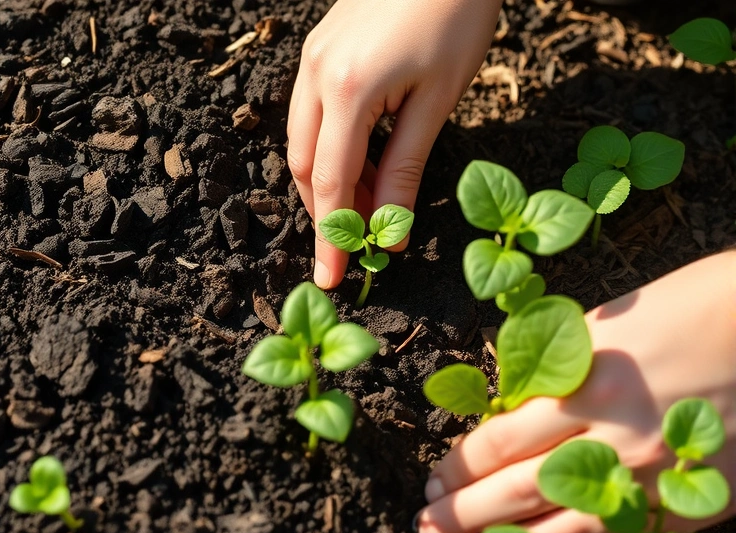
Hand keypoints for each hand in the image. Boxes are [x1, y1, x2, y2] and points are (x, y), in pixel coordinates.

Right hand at [287, 0, 502, 287]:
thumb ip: (406, 167)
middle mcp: (315, 76)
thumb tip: (390, 229)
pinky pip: (310, 114)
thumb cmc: (456, 15)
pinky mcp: (318, 49)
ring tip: (372, 205)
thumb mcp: (440, 100)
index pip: (332, 184)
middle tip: (361, 244)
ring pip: (303, 142)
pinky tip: (364, 161)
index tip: (332, 279)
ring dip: (330, 182)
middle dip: (328, 212)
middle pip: (306, 167)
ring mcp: (311, 59)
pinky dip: (331, 148)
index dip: (333, 237)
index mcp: (348, 90)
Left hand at [416, 251, 735, 532]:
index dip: (458, 468)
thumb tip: (500, 416)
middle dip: (463, 517)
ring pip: (562, 530)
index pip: (499, 443)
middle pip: (517, 492)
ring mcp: (655, 478)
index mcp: (584, 387)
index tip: (434, 480)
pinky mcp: (690, 503)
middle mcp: (615, 439)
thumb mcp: (599, 328)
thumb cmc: (680, 310)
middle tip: (426, 530)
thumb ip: (549, 376)